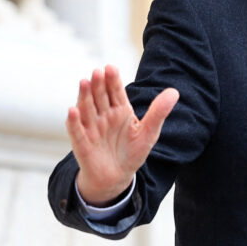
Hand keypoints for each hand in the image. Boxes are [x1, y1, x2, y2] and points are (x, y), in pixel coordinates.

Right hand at [65, 65, 177, 204]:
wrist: (117, 177)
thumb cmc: (132, 152)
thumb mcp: (149, 132)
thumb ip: (158, 112)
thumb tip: (174, 92)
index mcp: (120, 109)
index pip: (116, 91)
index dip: (113, 80)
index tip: (111, 68)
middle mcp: (104, 115)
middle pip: (100, 97)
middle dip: (99, 84)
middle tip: (98, 71)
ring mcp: (92, 128)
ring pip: (87, 109)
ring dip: (84, 96)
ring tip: (84, 82)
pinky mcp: (82, 143)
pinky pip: (77, 131)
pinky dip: (73, 121)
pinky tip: (72, 111)